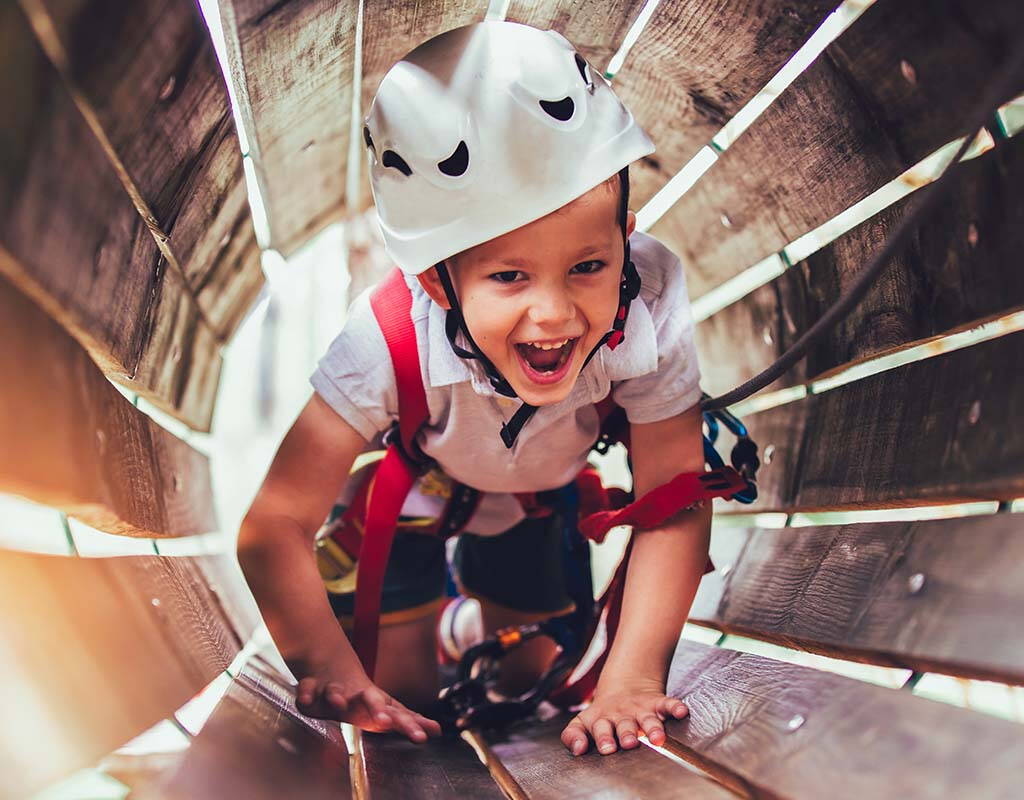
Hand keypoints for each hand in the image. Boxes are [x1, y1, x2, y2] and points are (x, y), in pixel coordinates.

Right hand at [295, 669, 441, 742]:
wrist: (332, 668)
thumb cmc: (361, 698)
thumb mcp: (386, 709)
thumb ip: (409, 719)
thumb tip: (439, 730)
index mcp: (377, 704)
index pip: (397, 714)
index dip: (409, 724)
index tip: (423, 736)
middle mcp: (357, 695)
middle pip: (370, 700)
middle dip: (377, 709)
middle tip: (385, 722)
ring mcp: (334, 690)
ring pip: (336, 692)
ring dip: (337, 697)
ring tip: (339, 703)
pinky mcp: (311, 687)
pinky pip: (306, 689)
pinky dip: (305, 694)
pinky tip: (305, 700)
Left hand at [559, 677, 688, 755]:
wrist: (623, 687)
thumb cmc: (602, 716)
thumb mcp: (582, 722)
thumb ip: (573, 735)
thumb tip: (577, 750)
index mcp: (601, 720)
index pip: (600, 728)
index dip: (603, 738)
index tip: (607, 749)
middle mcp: (621, 715)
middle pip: (625, 725)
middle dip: (627, 734)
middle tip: (629, 743)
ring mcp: (640, 709)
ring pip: (648, 719)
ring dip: (653, 727)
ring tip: (657, 737)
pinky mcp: (656, 703)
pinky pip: (667, 704)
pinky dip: (675, 707)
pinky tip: (681, 712)